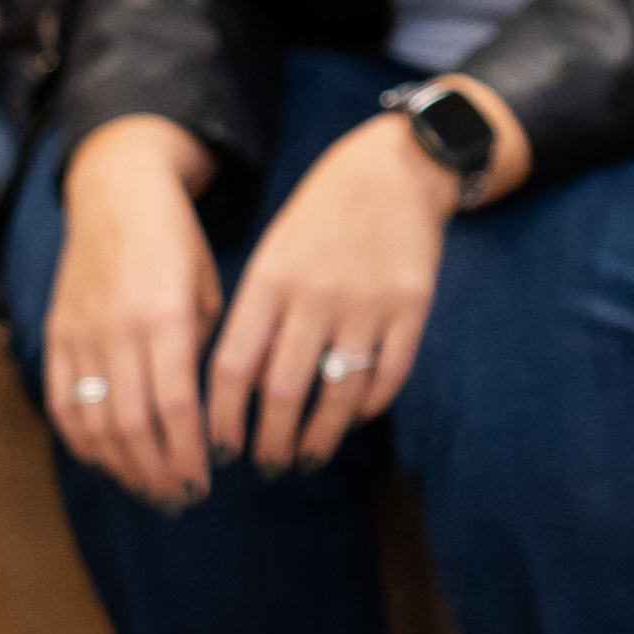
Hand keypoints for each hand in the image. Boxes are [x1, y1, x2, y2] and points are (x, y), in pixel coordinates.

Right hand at [39, 118, 223, 508]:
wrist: (117, 192)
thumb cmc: (175, 241)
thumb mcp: (209, 287)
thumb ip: (203, 350)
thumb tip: (201, 414)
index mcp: (163, 316)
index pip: (176, 405)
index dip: (187, 453)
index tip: (202, 483)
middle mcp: (117, 330)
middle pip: (133, 424)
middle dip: (156, 471)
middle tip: (178, 498)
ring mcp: (80, 335)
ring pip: (95, 421)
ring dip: (121, 465)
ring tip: (146, 486)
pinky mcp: (56, 336)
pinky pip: (61, 401)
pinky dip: (81, 439)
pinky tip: (104, 459)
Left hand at [210, 115, 453, 474]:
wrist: (395, 168)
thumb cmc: (320, 219)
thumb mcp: (273, 254)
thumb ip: (255, 315)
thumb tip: (233, 393)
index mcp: (269, 279)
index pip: (233, 366)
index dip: (223, 418)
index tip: (220, 450)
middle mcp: (315, 294)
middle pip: (283, 390)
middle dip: (271, 441)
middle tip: (269, 465)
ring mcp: (367, 302)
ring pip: (338, 393)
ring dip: (320, 437)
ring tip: (308, 457)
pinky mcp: (412, 306)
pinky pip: (388, 375)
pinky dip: (367, 406)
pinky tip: (352, 417)